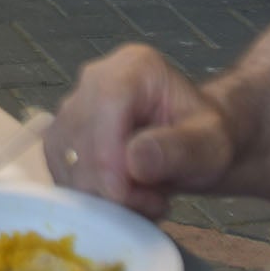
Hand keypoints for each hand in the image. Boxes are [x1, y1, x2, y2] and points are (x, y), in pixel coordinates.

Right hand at [45, 43, 236, 218]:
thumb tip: (134, 162)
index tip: (125, 194)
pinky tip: (122, 199)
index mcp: (133, 67)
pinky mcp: (61, 138)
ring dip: (100, 194)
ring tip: (142, 199)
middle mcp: (94, 79)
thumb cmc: (204, 138)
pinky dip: (88, 196)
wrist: (193, 144)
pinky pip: (60, 173)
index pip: (105, 105)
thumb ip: (178, 149)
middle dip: (108, 182)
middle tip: (151, 203)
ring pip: (64, 159)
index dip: (107, 155)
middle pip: (79, 136)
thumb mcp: (209, 145)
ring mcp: (73, 108)